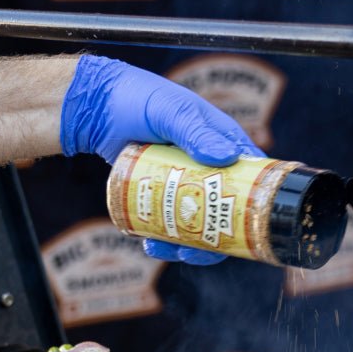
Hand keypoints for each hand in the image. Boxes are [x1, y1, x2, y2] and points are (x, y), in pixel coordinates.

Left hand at [61, 54, 263, 264]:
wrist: (98, 108)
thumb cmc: (140, 99)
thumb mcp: (170, 112)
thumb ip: (195, 132)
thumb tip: (225, 158)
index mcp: (223, 142)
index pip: (251, 177)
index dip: (253, 205)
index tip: (244, 230)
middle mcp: (208, 166)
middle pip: (224, 210)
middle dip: (213, 237)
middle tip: (192, 252)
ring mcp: (184, 182)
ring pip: (196, 221)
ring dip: (186, 243)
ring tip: (164, 250)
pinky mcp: (161, 192)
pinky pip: (169, 220)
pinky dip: (164, 236)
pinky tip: (150, 243)